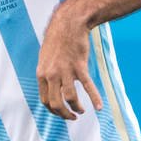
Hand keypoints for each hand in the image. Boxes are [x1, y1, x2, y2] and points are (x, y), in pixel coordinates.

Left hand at [36, 4, 102, 120]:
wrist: (69, 23)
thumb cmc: (58, 40)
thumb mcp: (45, 58)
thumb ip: (47, 74)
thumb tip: (51, 88)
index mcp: (41, 74)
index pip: (45, 100)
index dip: (53, 110)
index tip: (61, 112)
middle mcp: (51, 75)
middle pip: (56, 103)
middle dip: (64, 114)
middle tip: (72, 117)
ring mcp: (65, 71)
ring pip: (69, 98)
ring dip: (76, 107)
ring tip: (81, 111)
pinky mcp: (79, 66)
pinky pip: (87, 86)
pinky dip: (94, 98)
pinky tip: (99, 107)